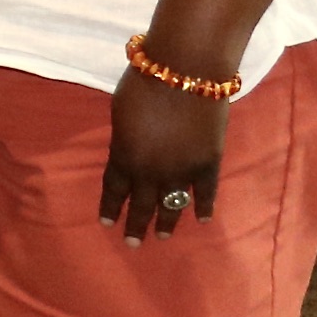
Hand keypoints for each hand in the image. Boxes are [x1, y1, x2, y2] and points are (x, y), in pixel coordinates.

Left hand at [102, 64, 226, 243]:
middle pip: (142, 204)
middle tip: (132, 244)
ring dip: (166, 223)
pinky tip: (202, 220)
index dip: (111, 207)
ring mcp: (182, 170)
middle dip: (136, 225)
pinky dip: (204, 207)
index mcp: (124, 156)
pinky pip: (206, 192)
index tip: (107, 224)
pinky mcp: (209, 163)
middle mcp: (151, 171)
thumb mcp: (120, 113)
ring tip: (162, 237)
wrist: (185, 72)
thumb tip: (128, 154)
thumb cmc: (144, 84)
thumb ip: (124, 140)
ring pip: (172, 205)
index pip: (114, 189)